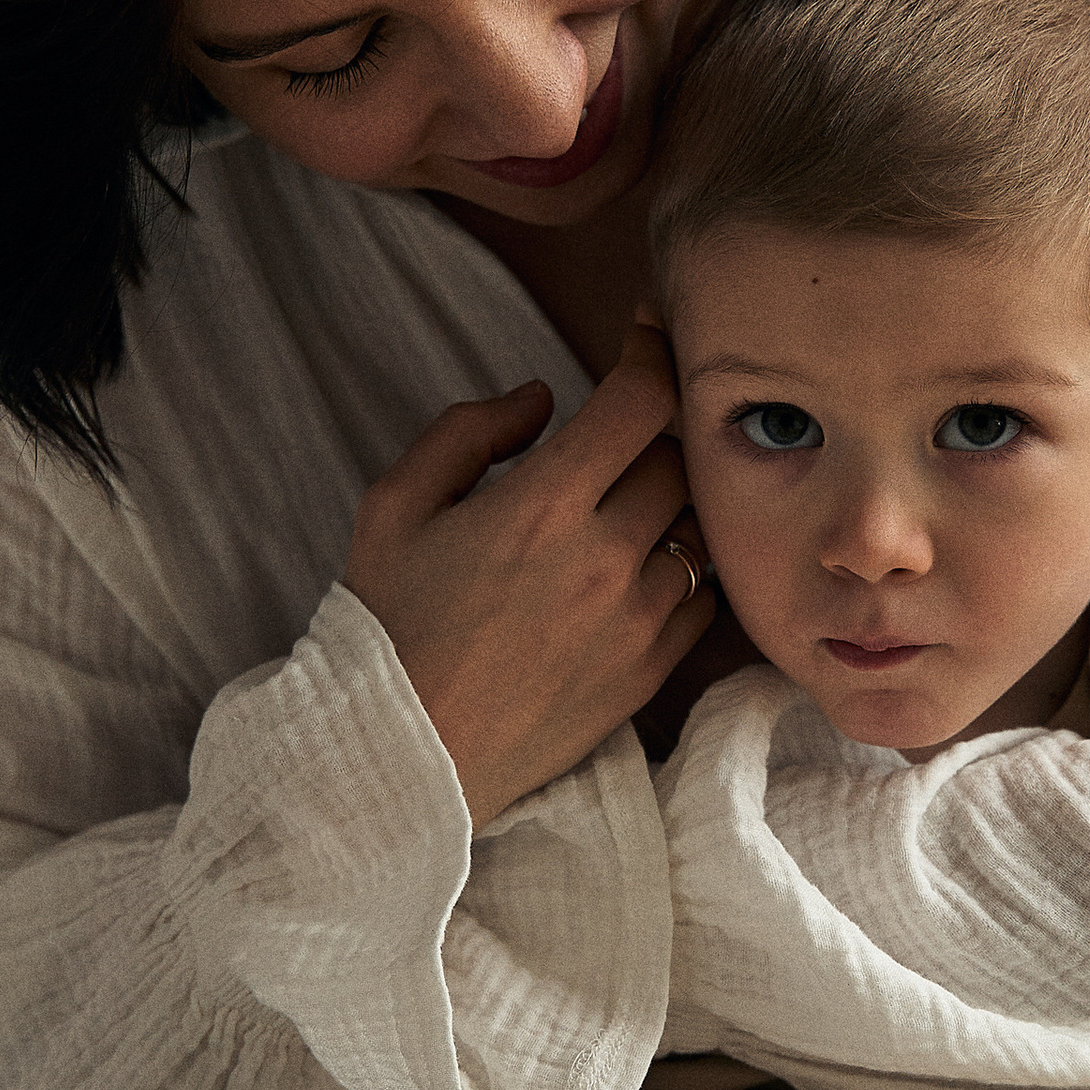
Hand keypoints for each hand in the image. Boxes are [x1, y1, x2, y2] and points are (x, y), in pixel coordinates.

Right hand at [343, 325, 713, 828]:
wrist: (403, 756)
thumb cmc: (388, 626)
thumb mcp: (394, 506)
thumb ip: (468, 431)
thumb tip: (540, 398)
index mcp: (543, 504)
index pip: (641, 399)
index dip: (652, 350)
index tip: (648, 333)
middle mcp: (606, 556)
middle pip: (677, 457)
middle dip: (653, 432)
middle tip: (622, 431)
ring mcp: (637, 618)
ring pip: (697, 526)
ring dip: (671, 503)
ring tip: (628, 504)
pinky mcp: (651, 672)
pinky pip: (701, 598)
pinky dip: (682, 570)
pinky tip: (641, 568)